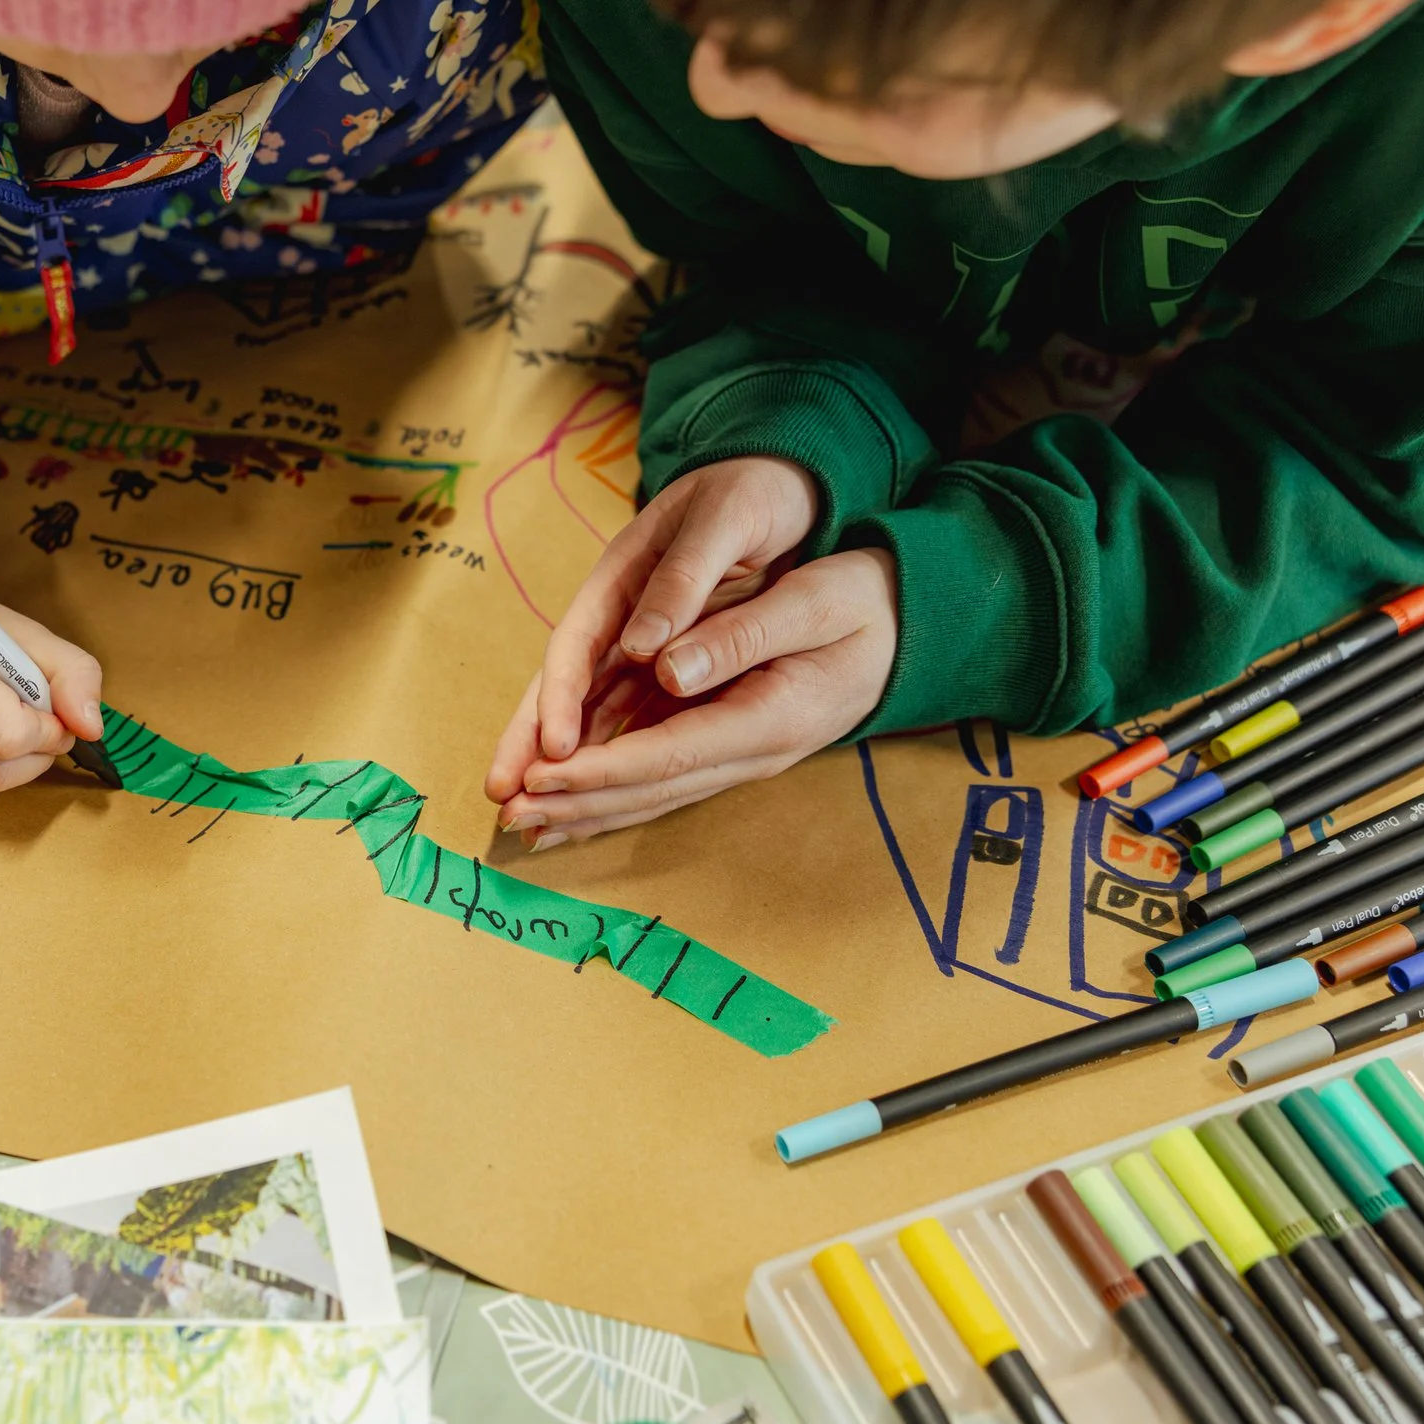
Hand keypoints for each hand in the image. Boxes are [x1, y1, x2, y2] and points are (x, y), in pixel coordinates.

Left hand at [488, 547, 898, 839]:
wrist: (915, 624)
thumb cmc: (868, 601)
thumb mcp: (818, 600)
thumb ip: (743, 636)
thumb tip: (668, 668)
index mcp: (770, 717)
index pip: (668, 754)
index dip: (600, 769)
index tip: (541, 775)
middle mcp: (753, 750)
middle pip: (650, 788)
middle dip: (575, 801)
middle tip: (508, 813)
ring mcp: (742, 754)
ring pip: (652, 793)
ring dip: (585, 809)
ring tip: (523, 823)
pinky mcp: (730, 743)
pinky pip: (662, 779)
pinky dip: (612, 793)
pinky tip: (571, 804)